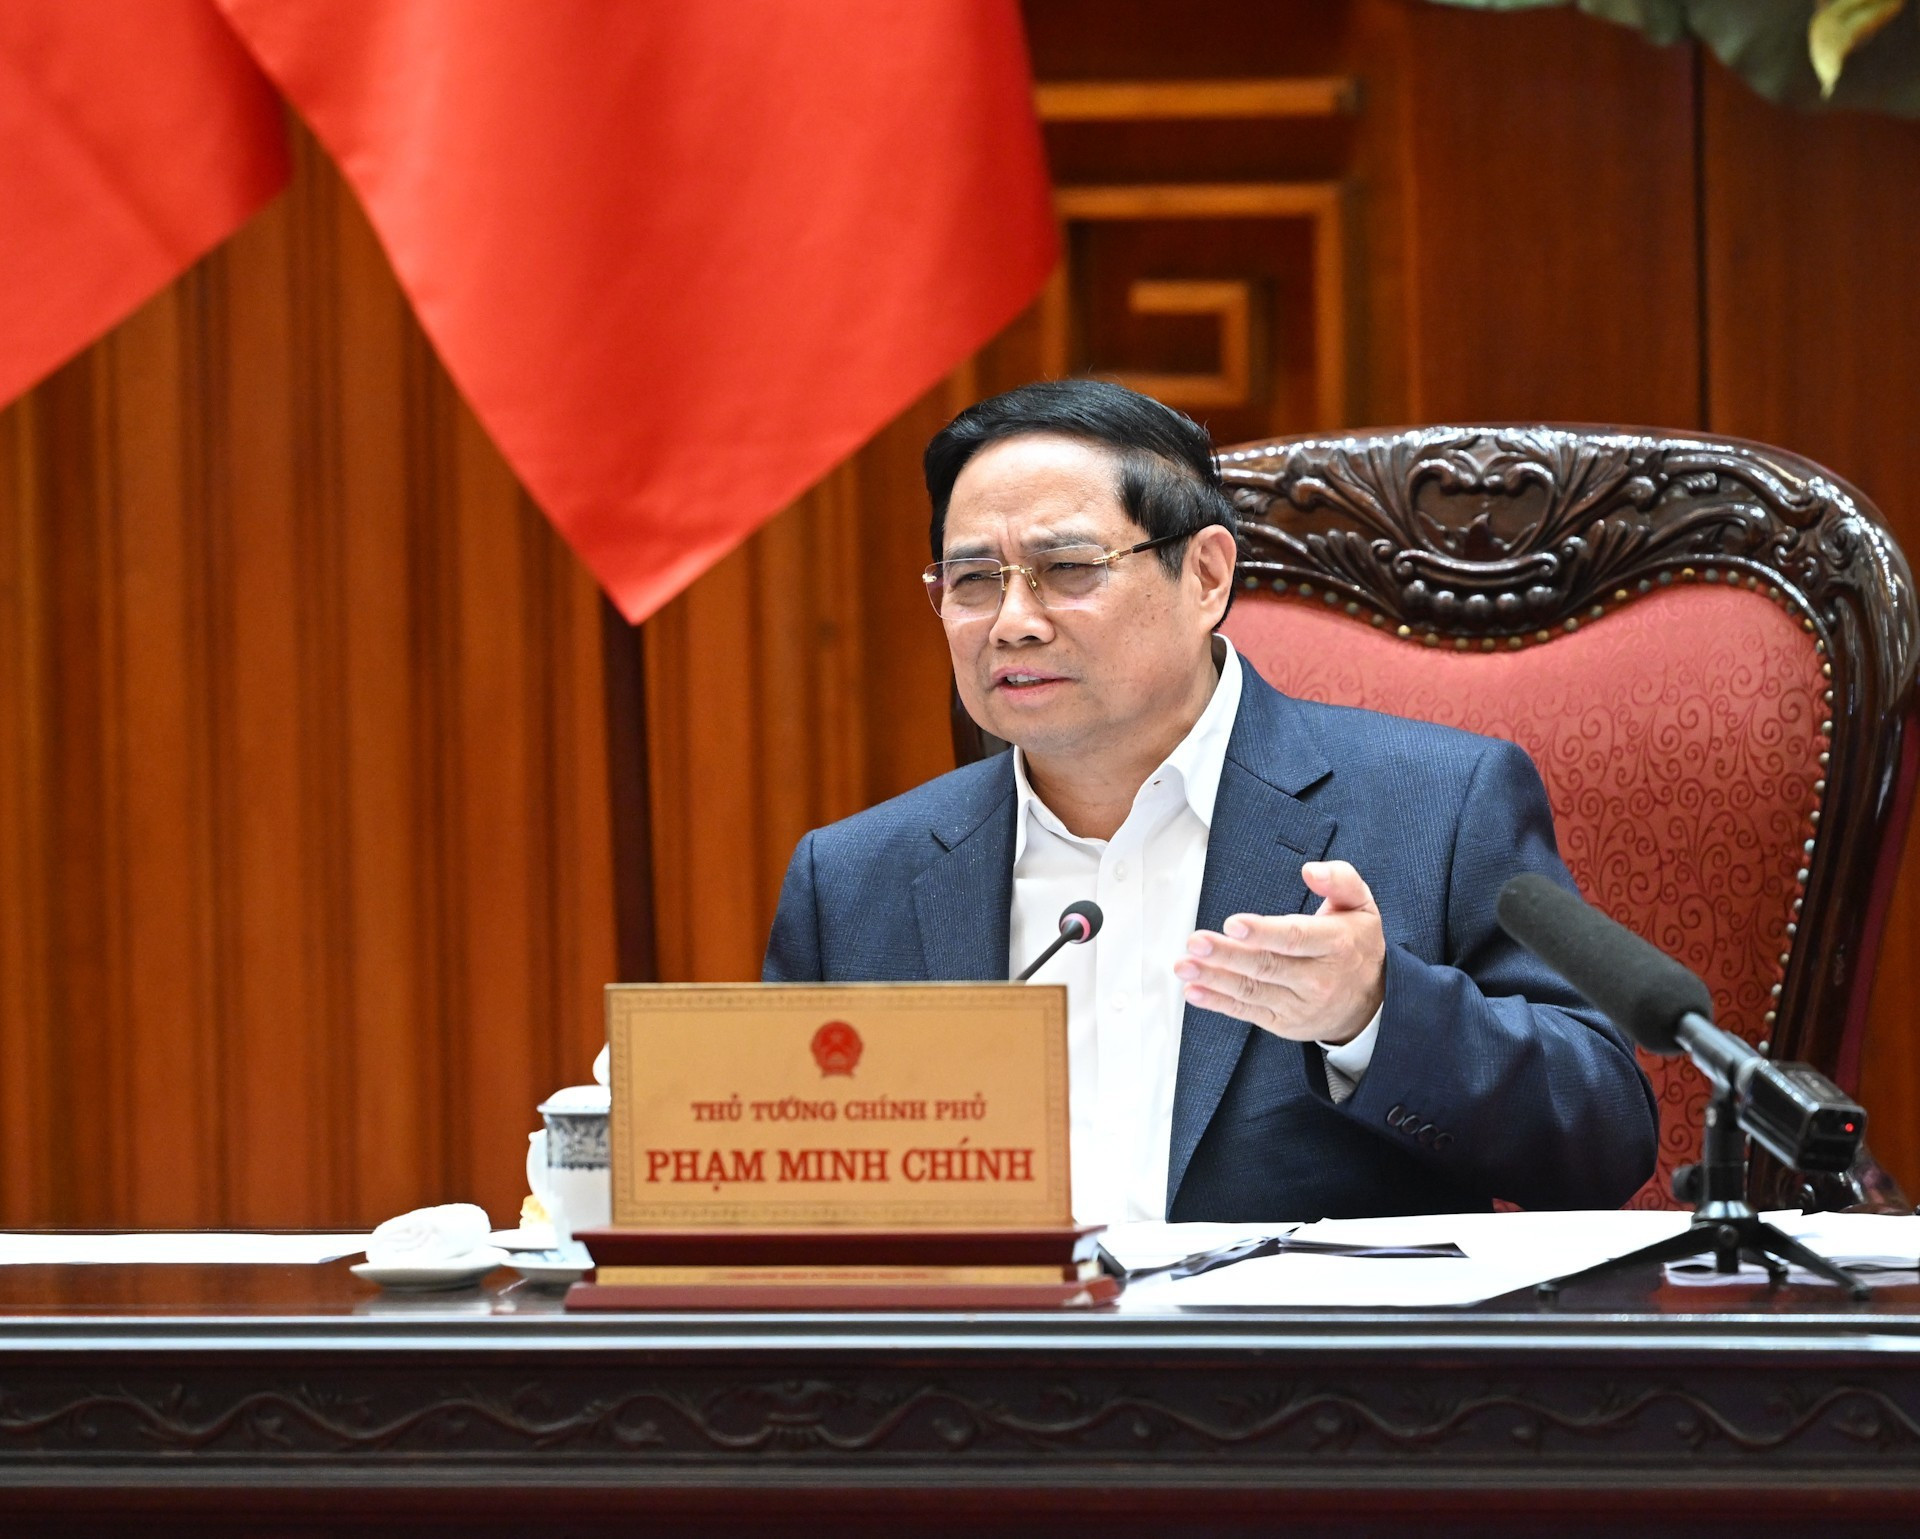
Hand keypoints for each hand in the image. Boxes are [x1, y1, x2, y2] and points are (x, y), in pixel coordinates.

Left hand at [1173, 860, 1385, 1044]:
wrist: (1371, 1004)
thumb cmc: (1356, 945)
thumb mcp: (1361, 906)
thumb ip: (1339, 880)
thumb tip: (1311, 870)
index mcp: (1336, 945)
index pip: (1296, 938)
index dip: (1263, 932)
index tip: (1233, 924)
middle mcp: (1318, 978)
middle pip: (1266, 965)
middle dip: (1227, 954)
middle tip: (1196, 941)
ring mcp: (1299, 1004)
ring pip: (1251, 990)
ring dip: (1214, 978)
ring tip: (1185, 965)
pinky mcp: (1283, 1022)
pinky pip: (1247, 1012)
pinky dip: (1218, 1003)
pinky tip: (1194, 991)